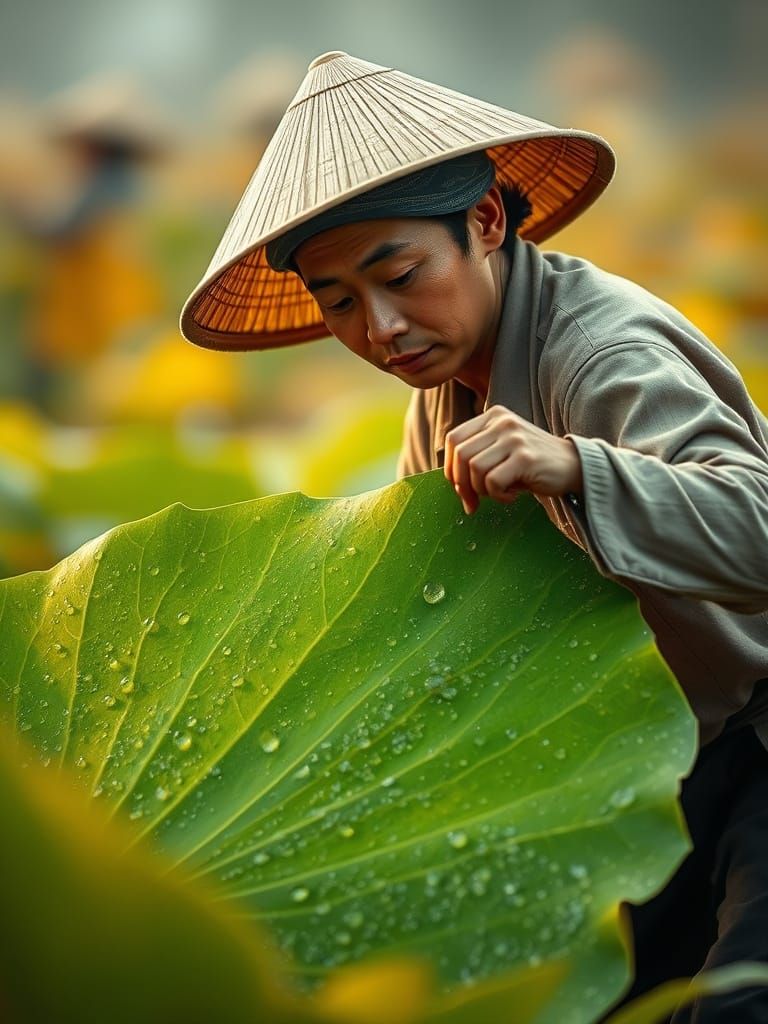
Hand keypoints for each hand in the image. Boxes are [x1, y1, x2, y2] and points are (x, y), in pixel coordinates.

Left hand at [444, 405, 582, 514]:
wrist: (574, 466)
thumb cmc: (532, 465)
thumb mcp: (501, 452)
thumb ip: (476, 458)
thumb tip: (453, 484)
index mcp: (492, 416)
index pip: (453, 439)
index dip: (450, 467)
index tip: (459, 488)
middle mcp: (502, 422)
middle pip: (460, 455)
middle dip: (461, 485)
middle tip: (472, 503)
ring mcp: (514, 438)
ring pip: (474, 468)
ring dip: (482, 490)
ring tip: (499, 493)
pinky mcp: (525, 457)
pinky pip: (493, 481)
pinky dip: (498, 496)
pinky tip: (512, 495)